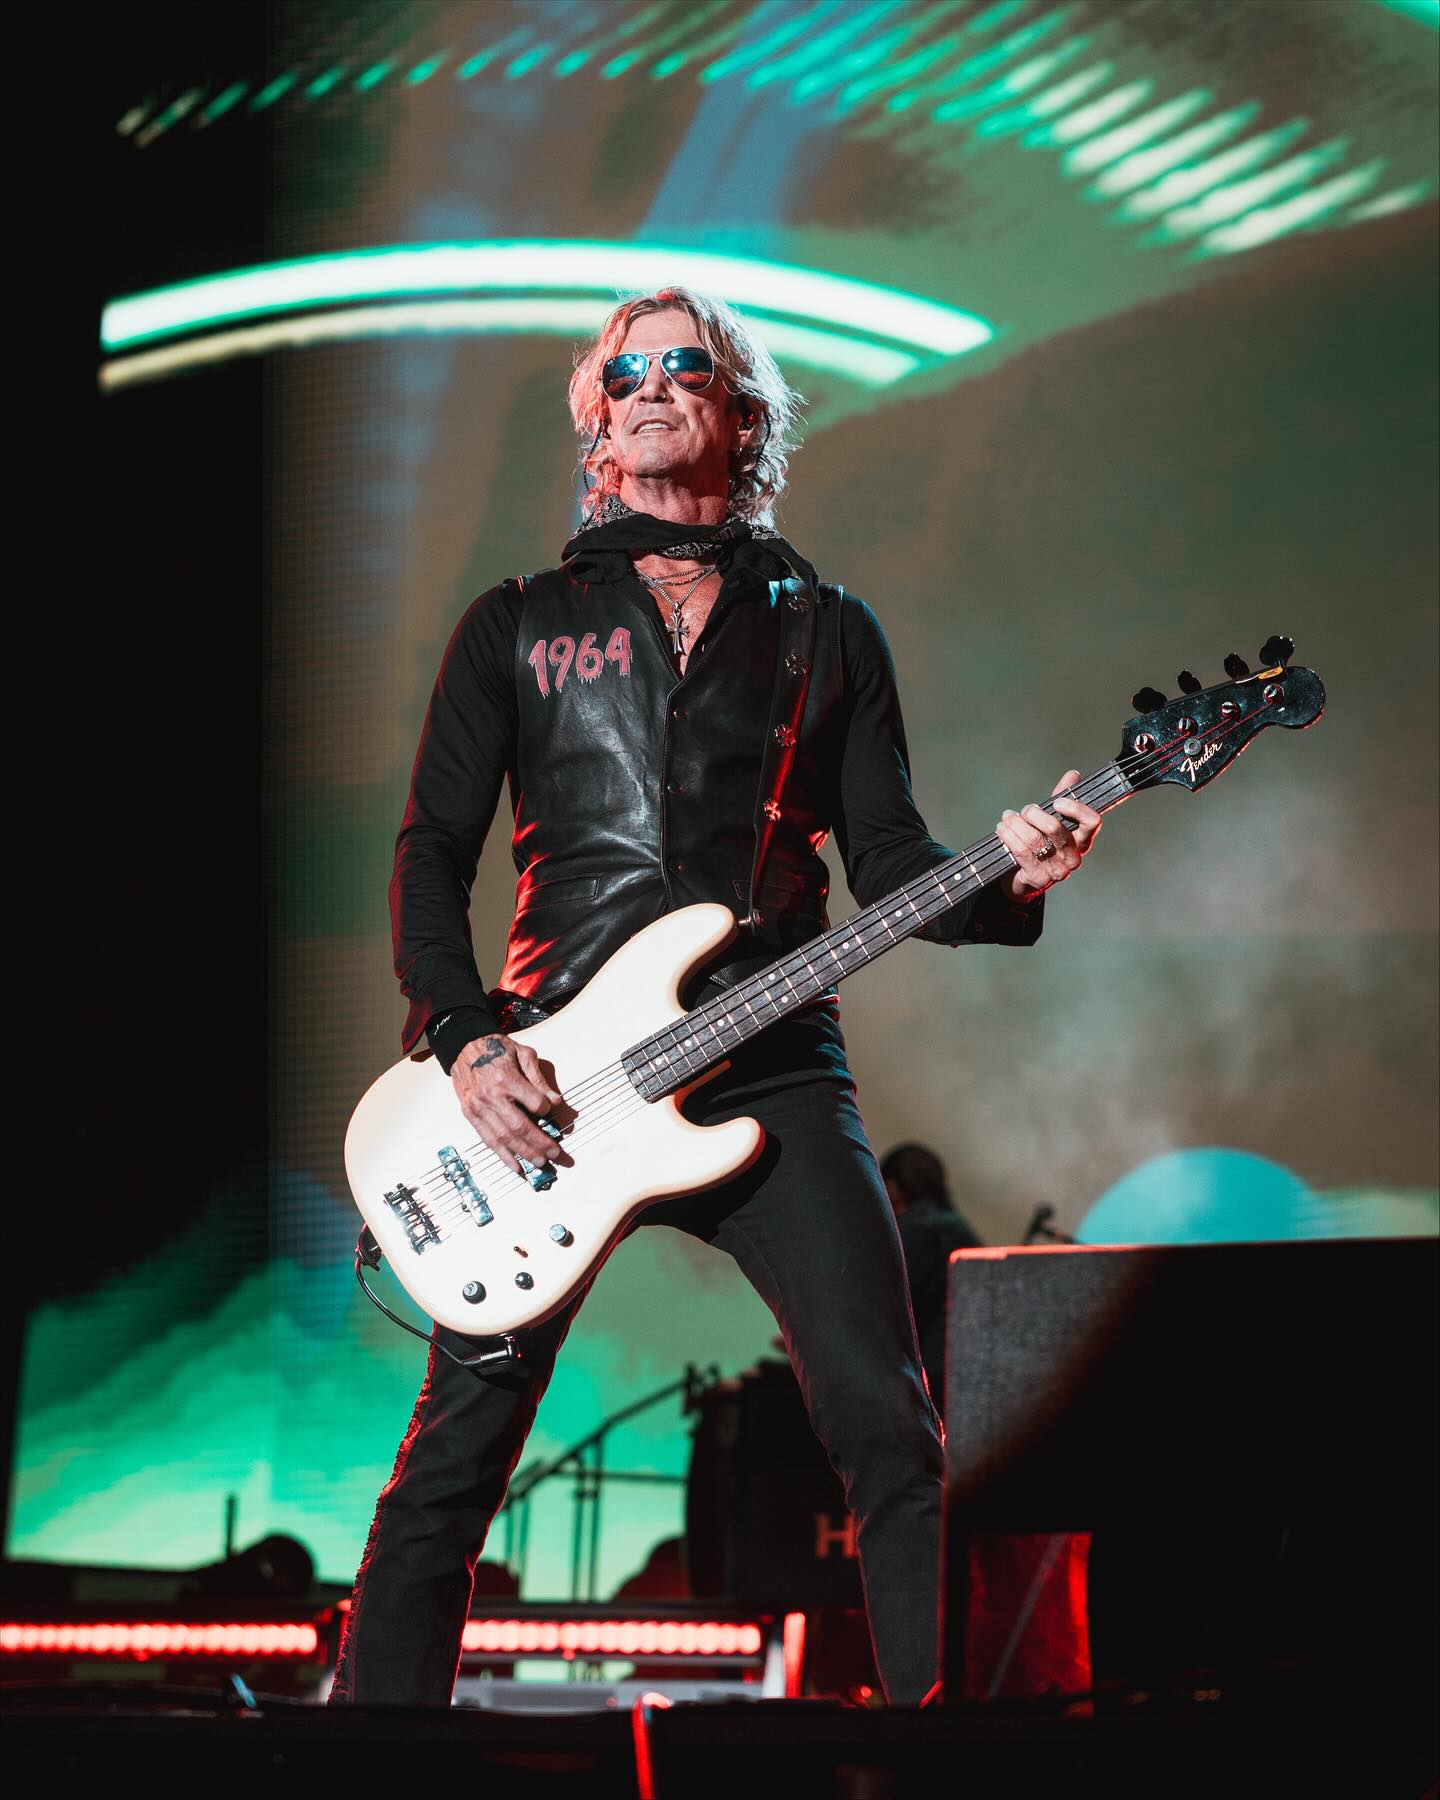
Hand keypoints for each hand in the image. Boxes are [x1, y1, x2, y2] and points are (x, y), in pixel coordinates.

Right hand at [451, 1035, 566, 1174]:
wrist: (463, 1047)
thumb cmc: (495, 1049)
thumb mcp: (522, 1053)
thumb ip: (539, 1078)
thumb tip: (554, 1100)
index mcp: (506, 1078)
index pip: (533, 1102)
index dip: (545, 1109)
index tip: (549, 1110)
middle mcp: (491, 1096)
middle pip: (520, 1127)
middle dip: (540, 1143)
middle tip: (555, 1153)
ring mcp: (478, 1108)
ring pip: (504, 1137)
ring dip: (524, 1153)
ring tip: (540, 1163)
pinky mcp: (470, 1115)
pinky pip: (488, 1140)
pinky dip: (503, 1155)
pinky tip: (516, 1166)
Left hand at [997, 769, 1101, 901]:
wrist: (1024, 878)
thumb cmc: (1042, 845)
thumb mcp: (1053, 821)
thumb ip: (1063, 798)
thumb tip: (1073, 774)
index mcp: (1082, 840)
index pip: (1092, 822)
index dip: (1076, 808)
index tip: (1057, 802)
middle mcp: (1073, 857)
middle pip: (1055, 829)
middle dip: (1034, 814)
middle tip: (1025, 810)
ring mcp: (1057, 870)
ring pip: (1035, 840)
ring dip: (1016, 824)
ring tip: (1007, 817)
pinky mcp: (1038, 878)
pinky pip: (1022, 852)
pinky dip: (1009, 837)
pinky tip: (1002, 830)